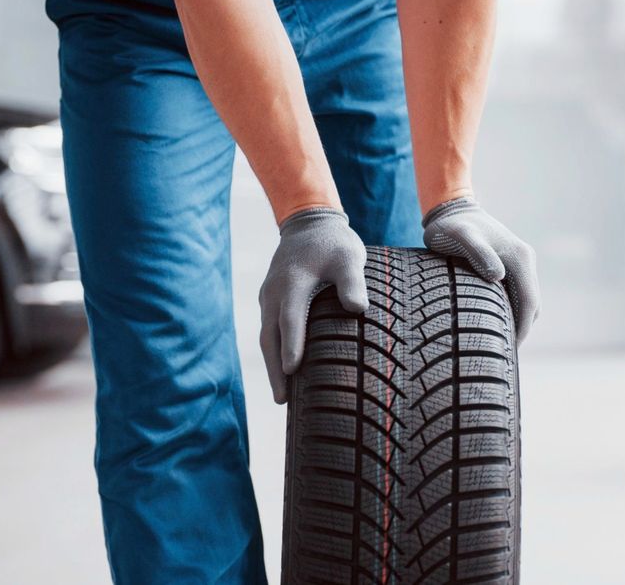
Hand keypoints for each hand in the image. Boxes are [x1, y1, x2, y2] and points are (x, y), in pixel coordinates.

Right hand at [259, 208, 368, 403]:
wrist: (309, 224)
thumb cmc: (334, 243)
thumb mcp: (349, 257)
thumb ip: (352, 282)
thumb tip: (358, 309)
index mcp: (292, 282)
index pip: (291, 318)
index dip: (292, 344)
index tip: (292, 369)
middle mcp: (274, 292)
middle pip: (270, 336)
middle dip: (275, 369)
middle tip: (282, 400)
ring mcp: (268, 297)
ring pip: (266, 336)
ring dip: (272, 364)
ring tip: (282, 395)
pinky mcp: (270, 301)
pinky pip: (269, 329)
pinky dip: (273, 351)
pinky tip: (283, 370)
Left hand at [422, 197, 540, 342]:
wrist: (451, 207)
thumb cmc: (451, 225)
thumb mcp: (461, 237)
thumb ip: (478, 253)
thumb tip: (497, 277)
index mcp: (519, 257)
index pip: (529, 301)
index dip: (522, 327)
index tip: (510, 349)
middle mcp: (524, 259)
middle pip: (532, 304)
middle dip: (522, 329)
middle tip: (502, 354)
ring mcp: (518, 261)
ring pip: (526, 300)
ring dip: (518, 321)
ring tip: (499, 344)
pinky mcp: (509, 264)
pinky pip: (517, 293)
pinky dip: (512, 310)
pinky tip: (494, 323)